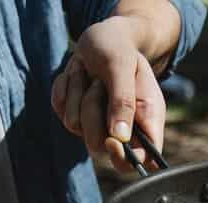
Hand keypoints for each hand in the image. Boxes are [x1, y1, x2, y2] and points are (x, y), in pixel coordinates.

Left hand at [52, 19, 165, 172]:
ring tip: (91, 74)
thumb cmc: (118, 47)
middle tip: (99, 84)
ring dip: (78, 93)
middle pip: (100, 147)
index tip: (111, 140)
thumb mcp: (122, 65)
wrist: (100, 37)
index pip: (143, 160)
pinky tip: (80, 74)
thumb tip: (120, 137)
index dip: (125, 157)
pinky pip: (61, 111)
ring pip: (76, 126)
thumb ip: (123, 100)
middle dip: (92, 113)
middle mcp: (123, 128)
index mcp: (147, 119)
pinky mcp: (75, 115)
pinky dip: (67, 88)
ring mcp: (96, 124)